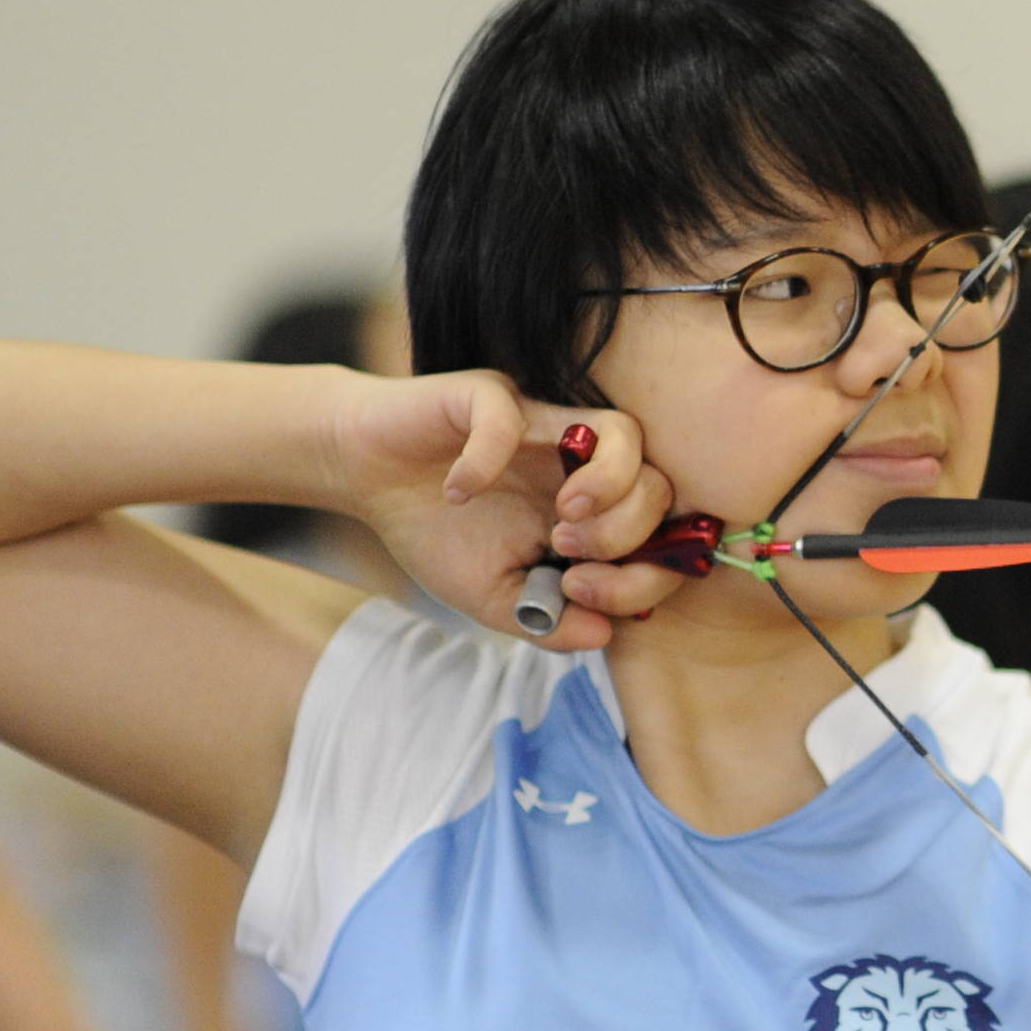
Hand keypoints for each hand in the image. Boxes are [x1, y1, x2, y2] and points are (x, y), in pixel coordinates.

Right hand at [325, 372, 689, 650]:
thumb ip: (548, 621)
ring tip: (557, 521)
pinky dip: (487, 459)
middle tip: (566, 550)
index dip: (645, 573)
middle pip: (660, 484)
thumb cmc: (437, 532)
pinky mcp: (490, 397)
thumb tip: (606, 633)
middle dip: (626, 534)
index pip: (664, 535)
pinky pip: (510, 418)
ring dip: (604, 488)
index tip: (583, 591)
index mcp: (595, 514)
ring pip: (624, 433)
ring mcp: (544, 424)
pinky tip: (458, 493)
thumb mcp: (494, 597)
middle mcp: (583, 465)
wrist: (367, 475)